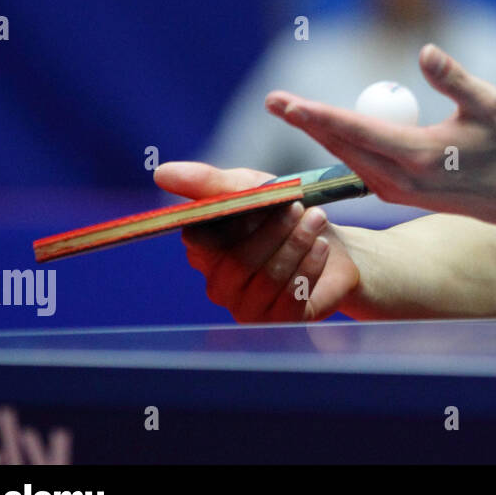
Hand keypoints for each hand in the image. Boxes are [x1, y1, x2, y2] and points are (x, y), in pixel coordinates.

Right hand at [153, 162, 360, 321]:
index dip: (229, 220)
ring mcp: (248, 308)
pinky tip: (321, 246)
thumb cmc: (283, 215)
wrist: (335, 244)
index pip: (198, 243)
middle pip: (238, 263)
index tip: (258, 198)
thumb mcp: (251, 188)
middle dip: (273, 230)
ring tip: (316, 219)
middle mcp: (220, 285)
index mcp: (204, 253)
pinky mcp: (280, 322)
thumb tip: (160, 172)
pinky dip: (309, 266)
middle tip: (297, 206)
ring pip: (267, 279)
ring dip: (296, 243)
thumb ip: (208, 183)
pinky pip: (290, 298)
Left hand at [264, 44, 495, 227]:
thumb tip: (424, 50)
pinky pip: (358, 164)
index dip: (321, 116)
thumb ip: (454, 78)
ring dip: (318, 131)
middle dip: (305, 121)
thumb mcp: (489, 103)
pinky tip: (323, 127)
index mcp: (419, 156)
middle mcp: (399, 179)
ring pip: (346, 156)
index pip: (358, 132)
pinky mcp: (395, 194)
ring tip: (290, 109)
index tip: (290, 102)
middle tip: (274, 99)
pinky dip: (340, 144)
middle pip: (341, 146)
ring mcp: (395, 191)